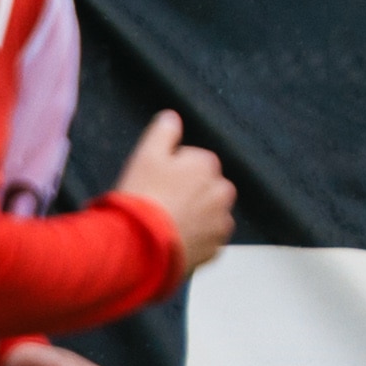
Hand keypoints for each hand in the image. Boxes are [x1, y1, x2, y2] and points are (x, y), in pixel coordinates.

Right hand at [116, 110, 237, 274]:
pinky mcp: (217, 248)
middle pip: (205, 187)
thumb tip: (173, 117)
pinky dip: (195, 238)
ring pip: (208, 213)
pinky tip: (175, 238)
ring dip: (195, 216)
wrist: (142, 245)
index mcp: (207, 164)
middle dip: (189, 192)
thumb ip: (163, 131)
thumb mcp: (146, 154)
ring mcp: (222, 222)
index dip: (172, 171)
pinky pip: (207, 238)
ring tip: (168, 224)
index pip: (193, 161)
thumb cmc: (144, 196)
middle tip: (162, 203)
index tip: (157, 182)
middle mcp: (223, 192)